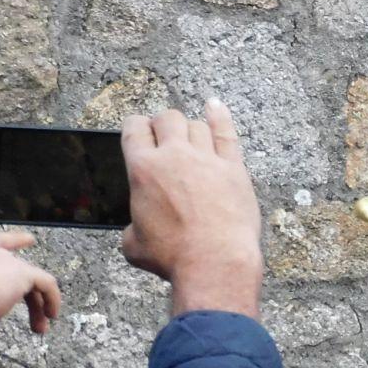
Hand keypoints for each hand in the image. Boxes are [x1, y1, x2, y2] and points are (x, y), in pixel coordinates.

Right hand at [0, 231, 60, 330]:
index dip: (14, 241)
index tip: (30, 240)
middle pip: (14, 269)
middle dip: (24, 294)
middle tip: (27, 318)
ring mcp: (7, 261)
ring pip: (30, 280)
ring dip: (37, 305)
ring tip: (40, 327)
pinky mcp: (22, 272)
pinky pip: (45, 283)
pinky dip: (52, 299)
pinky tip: (51, 315)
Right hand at [121, 101, 262, 317]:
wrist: (215, 260)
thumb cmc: (173, 256)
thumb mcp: (133, 244)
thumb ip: (133, 225)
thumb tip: (139, 226)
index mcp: (143, 170)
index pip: (134, 130)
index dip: (135, 126)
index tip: (137, 129)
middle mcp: (175, 156)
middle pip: (167, 119)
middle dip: (162, 123)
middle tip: (163, 134)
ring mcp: (207, 159)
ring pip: (196, 125)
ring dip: (189, 127)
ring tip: (188, 135)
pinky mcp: (233, 168)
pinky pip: (226, 133)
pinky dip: (220, 116)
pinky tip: (215, 106)